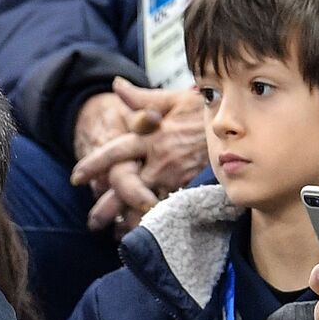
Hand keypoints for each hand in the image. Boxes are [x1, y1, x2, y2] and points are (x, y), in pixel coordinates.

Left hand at [73, 80, 207, 230]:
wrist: (243, 125)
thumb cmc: (204, 111)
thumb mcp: (172, 100)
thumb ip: (141, 98)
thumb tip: (116, 86)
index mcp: (150, 137)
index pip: (114, 152)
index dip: (93, 165)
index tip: (76, 177)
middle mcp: (159, 160)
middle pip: (124, 187)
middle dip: (106, 207)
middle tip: (92, 222)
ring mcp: (176, 177)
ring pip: (145, 203)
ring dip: (129, 220)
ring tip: (115, 233)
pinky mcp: (191, 189)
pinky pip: (169, 209)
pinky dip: (156, 222)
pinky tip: (146, 232)